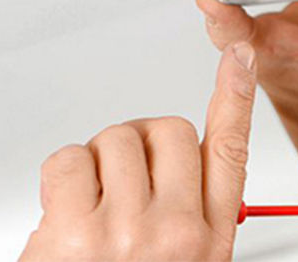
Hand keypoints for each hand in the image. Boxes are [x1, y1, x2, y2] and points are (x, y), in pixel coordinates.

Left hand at [20, 42, 257, 261]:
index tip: (239, 57)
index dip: (235, 97)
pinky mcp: (73, 231)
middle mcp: (176, 232)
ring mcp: (126, 231)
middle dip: (136, 143)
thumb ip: (187, 218)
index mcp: (208, 240)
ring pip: (112, 140)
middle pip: (165, 130)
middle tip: (117, 183)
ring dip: (93, 165)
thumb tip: (176, 166)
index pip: (229, 152)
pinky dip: (58, 179)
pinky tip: (63, 217)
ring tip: (88, 212)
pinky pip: (67, 160)